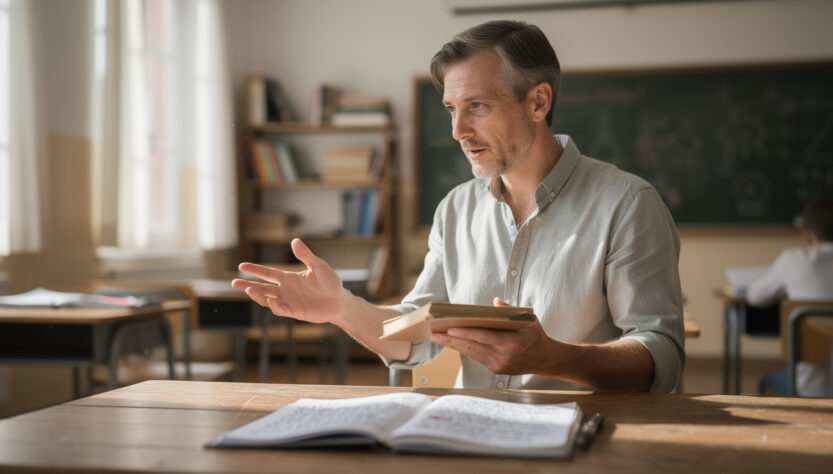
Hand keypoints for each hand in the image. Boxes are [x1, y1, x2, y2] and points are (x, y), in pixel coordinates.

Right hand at [231, 239, 343, 323]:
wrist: (340, 300)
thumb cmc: (330, 282)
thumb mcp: (318, 266)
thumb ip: (306, 255)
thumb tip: (294, 241)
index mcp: (289, 278)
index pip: (268, 273)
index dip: (255, 270)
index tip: (241, 266)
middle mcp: (286, 290)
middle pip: (262, 288)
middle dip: (248, 285)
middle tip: (234, 282)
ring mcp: (289, 302)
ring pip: (268, 299)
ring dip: (258, 295)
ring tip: (249, 290)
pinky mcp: (295, 312)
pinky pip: (281, 310)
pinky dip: (275, 306)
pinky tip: (271, 300)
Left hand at [430, 297, 558, 374]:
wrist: (546, 359)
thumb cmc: (536, 336)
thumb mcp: (528, 320)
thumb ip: (510, 311)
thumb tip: (495, 302)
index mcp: (511, 343)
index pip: (483, 337)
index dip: (465, 333)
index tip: (449, 328)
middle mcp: (503, 356)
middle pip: (472, 347)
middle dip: (451, 340)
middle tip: (434, 333)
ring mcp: (498, 365)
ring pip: (471, 354)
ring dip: (454, 345)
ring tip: (438, 338)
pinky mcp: (496, 370)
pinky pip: (477, 358)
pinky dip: (464, 350)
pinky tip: (453, 343)